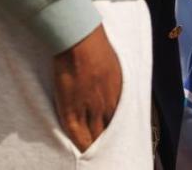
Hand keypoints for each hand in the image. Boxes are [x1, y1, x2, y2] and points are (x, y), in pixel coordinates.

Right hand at [52, 22, 121, 152]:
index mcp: (118, 93)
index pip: (119, 120)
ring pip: (94, 135)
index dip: (115, 130)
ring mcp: (89, 108)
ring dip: (94, 146)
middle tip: (106, 150)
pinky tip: (81, 152)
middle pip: (109, 132)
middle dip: (107, 141)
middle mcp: (106, 104)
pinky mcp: (71, 109)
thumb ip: (111, 74)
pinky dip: (80, 145)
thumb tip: (109, 76)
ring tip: (94, 155)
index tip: (114, 136)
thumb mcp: (112, 59)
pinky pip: (77, 134)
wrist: (79, 37)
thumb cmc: (95, 41)